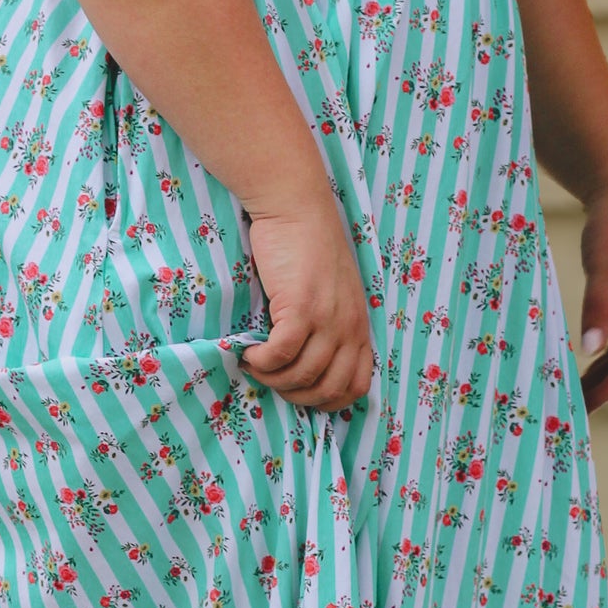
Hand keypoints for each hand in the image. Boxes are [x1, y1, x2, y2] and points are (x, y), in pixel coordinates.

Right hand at [241, 191, 374, 410]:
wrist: (296, 207)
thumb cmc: (307, 246)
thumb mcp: (333, 292)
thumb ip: (330, 325)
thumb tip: (307, 364)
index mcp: (360, 325)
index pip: (357, 386)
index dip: (327, 401)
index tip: (299, 391)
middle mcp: (349, 326)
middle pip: (328, 388)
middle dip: (295, 396)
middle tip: (270, 380)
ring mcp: (328, 318)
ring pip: (302, 375)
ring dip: (271, 379)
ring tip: (254, 363)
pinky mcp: (301, 307)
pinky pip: (280, 354)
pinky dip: (261, 361)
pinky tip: (248, 350)